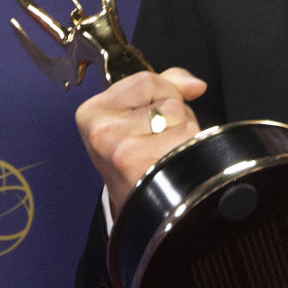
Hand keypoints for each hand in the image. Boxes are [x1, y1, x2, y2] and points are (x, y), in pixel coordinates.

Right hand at [75, 67, 206, 215]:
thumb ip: (164, 85)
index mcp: (92, 112)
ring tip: (165, 153)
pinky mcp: (145, 166)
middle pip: (168, 101)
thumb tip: (195, 85)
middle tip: (157, 141)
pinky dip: (192, 151)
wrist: (137, 207)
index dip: (163, 94)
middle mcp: (102, 131)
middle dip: (174, 117)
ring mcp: (122, 150)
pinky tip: (173, 166)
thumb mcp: (136, 115)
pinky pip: (190, 139)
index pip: (146, 80)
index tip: (152, 116)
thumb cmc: (137, 158)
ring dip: (184, 135)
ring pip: (182, 120)